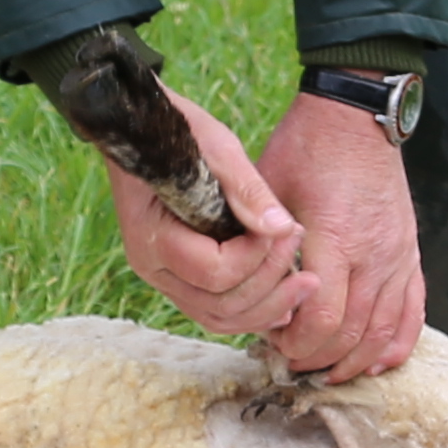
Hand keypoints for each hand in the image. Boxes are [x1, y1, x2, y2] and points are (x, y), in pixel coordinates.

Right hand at [102, 85, 308, 344]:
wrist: (140, 129)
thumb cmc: (176, 131)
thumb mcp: (216, 145)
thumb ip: (248, 189)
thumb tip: (282, 228)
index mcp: (153, 236)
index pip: (215, 272)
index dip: (257, 257)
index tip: (286, 228)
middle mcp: (153, 267)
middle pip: (219, 307)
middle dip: (272, 288)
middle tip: (307, 261)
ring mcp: (164, 276)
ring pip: (218, 318)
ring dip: (267, 309)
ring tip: (306, 286)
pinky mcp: (180, 277)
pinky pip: (216, 310)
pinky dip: (252, 310)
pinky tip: (285, 300)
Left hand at [252, 92, 426, 383]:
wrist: (355, 116)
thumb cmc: (304, 150)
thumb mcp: (266, 188)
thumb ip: (259, 241)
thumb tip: (250, 295)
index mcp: (334, 237)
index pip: (320, 318)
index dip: (295, 343)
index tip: (274, 342)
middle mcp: (373, 253)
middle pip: (352, 334)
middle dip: (318, 358)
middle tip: (291, 361)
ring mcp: (397, 256)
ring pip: (384, 333)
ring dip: (354, 361)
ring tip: (327, 371)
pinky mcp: (411, 254)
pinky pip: (413, 313)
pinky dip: (395, 345)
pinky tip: (375, 362)